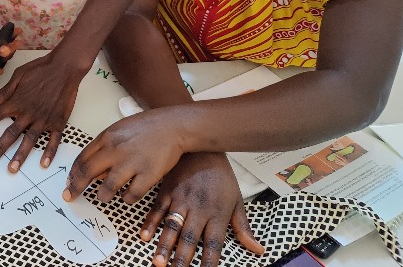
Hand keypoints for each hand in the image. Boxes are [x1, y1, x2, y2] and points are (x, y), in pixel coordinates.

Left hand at [0, 47, 78, 171]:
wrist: (65, 68)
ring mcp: (44, 119)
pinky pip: (53, 140)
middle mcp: (29, 113)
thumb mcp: (19, 75)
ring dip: (20, 156)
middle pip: (11, 133)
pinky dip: (49, 152)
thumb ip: (5, 92)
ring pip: (30, 141)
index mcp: (17, 102)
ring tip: (12, 168)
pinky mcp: (58, 122)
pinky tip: (43, 164)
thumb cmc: (41, 69)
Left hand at [65, 108, 185, 204]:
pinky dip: (127, 198)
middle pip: (88, 173)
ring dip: (102, 196)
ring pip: (107, 188)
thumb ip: (104, 147)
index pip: (82, 158)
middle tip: (70, 197)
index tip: (68, 184)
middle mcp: (116, 150)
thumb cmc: (146, 128)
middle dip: (76, 188)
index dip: (73, 174)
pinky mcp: (149, 174)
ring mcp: (132, 163)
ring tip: (104, 196)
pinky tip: (128, 195)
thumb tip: (93, 171)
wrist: (174, 125)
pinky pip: (132, 195)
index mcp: (107, 137)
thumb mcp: (119, 130)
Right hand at [139, 152, 263, 266]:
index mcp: (217, 213)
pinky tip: (144, 236)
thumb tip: (258, 250)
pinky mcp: (167, 190)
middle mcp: (198, 209)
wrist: (203, 147)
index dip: (209, 262)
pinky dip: (150, 223)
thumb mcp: (236, 200)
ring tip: (159, 262)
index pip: (213, 244)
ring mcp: (181, 199)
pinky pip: (157, 209)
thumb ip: (243, 227)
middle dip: (182, 259)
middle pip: (189, 238)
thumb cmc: (221, 176)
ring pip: (171, 226)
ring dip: (164, 245)